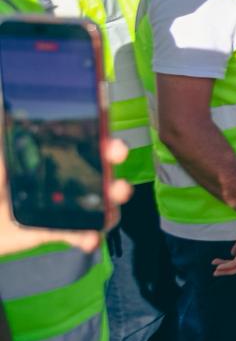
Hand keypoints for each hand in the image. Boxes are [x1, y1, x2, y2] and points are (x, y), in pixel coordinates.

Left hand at [0, 137, 131, 255]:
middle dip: (116, 171)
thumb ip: (7, 129)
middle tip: (118, 174)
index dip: (105, 143)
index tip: (114, 145)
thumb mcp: (1, 154)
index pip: (87, 145)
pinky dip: (88, 236)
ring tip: (113, 207)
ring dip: (113, 204)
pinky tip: (89, 238)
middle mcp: (65, 178)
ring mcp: (64, 205)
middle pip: (101, 172)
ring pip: (99, 203)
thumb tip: (7, 102)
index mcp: (53, 156)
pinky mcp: (56, 230)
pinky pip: (79, 233)